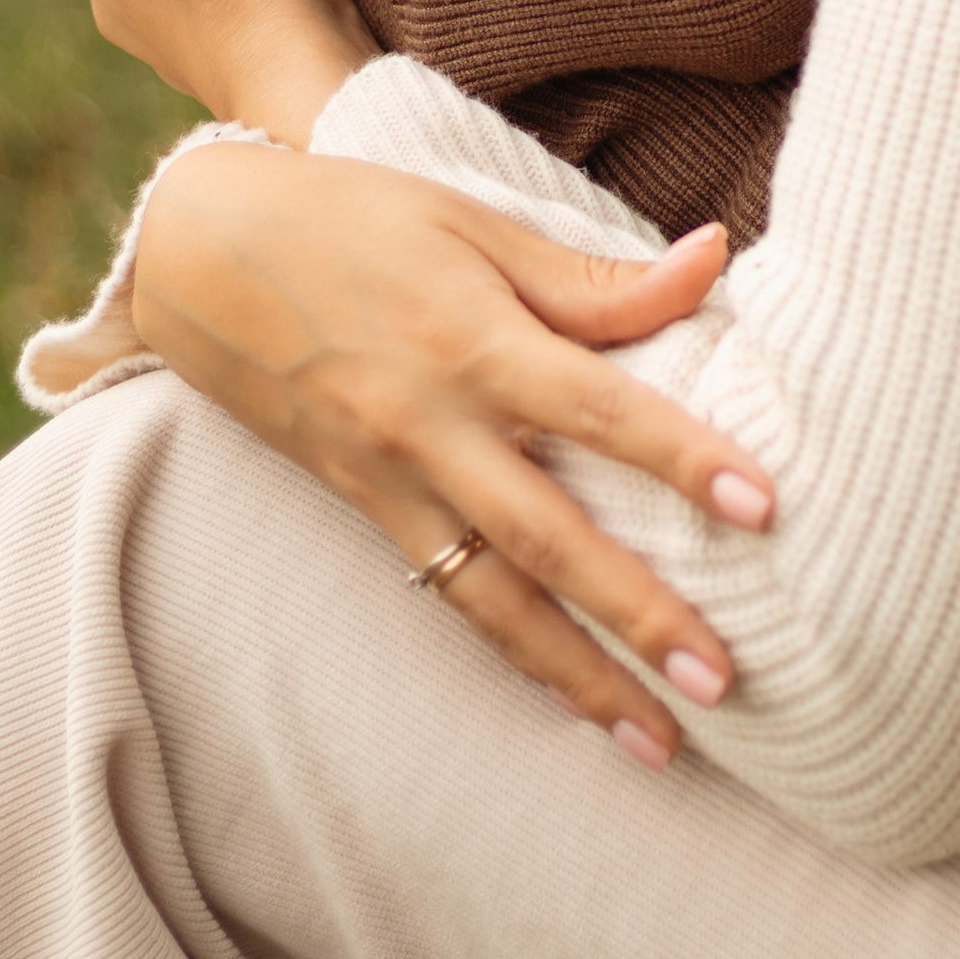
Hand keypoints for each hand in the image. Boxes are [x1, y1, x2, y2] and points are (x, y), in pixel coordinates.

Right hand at [134, 135, 776, 761]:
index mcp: (471, 340)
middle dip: (636, 615)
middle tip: (724, 680)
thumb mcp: (474, 222)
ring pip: (494, 599)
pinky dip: (511, 652)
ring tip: (660, 742)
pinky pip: (446, 593)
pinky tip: (568, 699)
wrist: (199, 250)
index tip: (760, 506)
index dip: (680, 455)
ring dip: (579, 675)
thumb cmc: (352, 217)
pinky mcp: (363, 509)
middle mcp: (431, 427)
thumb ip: (593, 273)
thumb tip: (715, 257)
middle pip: (549, 536)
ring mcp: (391, 481)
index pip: (597, 406)